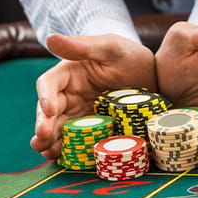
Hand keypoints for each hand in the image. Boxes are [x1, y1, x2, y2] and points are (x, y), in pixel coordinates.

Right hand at [31, 33, 155, 158]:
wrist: (155, 80)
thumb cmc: (129, 56)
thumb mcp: (110, 48)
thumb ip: (82, 46)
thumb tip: (50, 38)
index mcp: (69, 73)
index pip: (49, 84)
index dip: (45, 96)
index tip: (50, 109)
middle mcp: (69, 95)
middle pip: (48, 111)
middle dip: (43, 125)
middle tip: (42, 137)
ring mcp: (79, 115)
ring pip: (58, 129)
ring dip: (49, 141)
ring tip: (46, 152)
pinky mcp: (91, 130)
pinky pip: (75, 141)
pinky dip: (66, 150)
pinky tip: (61, 158)